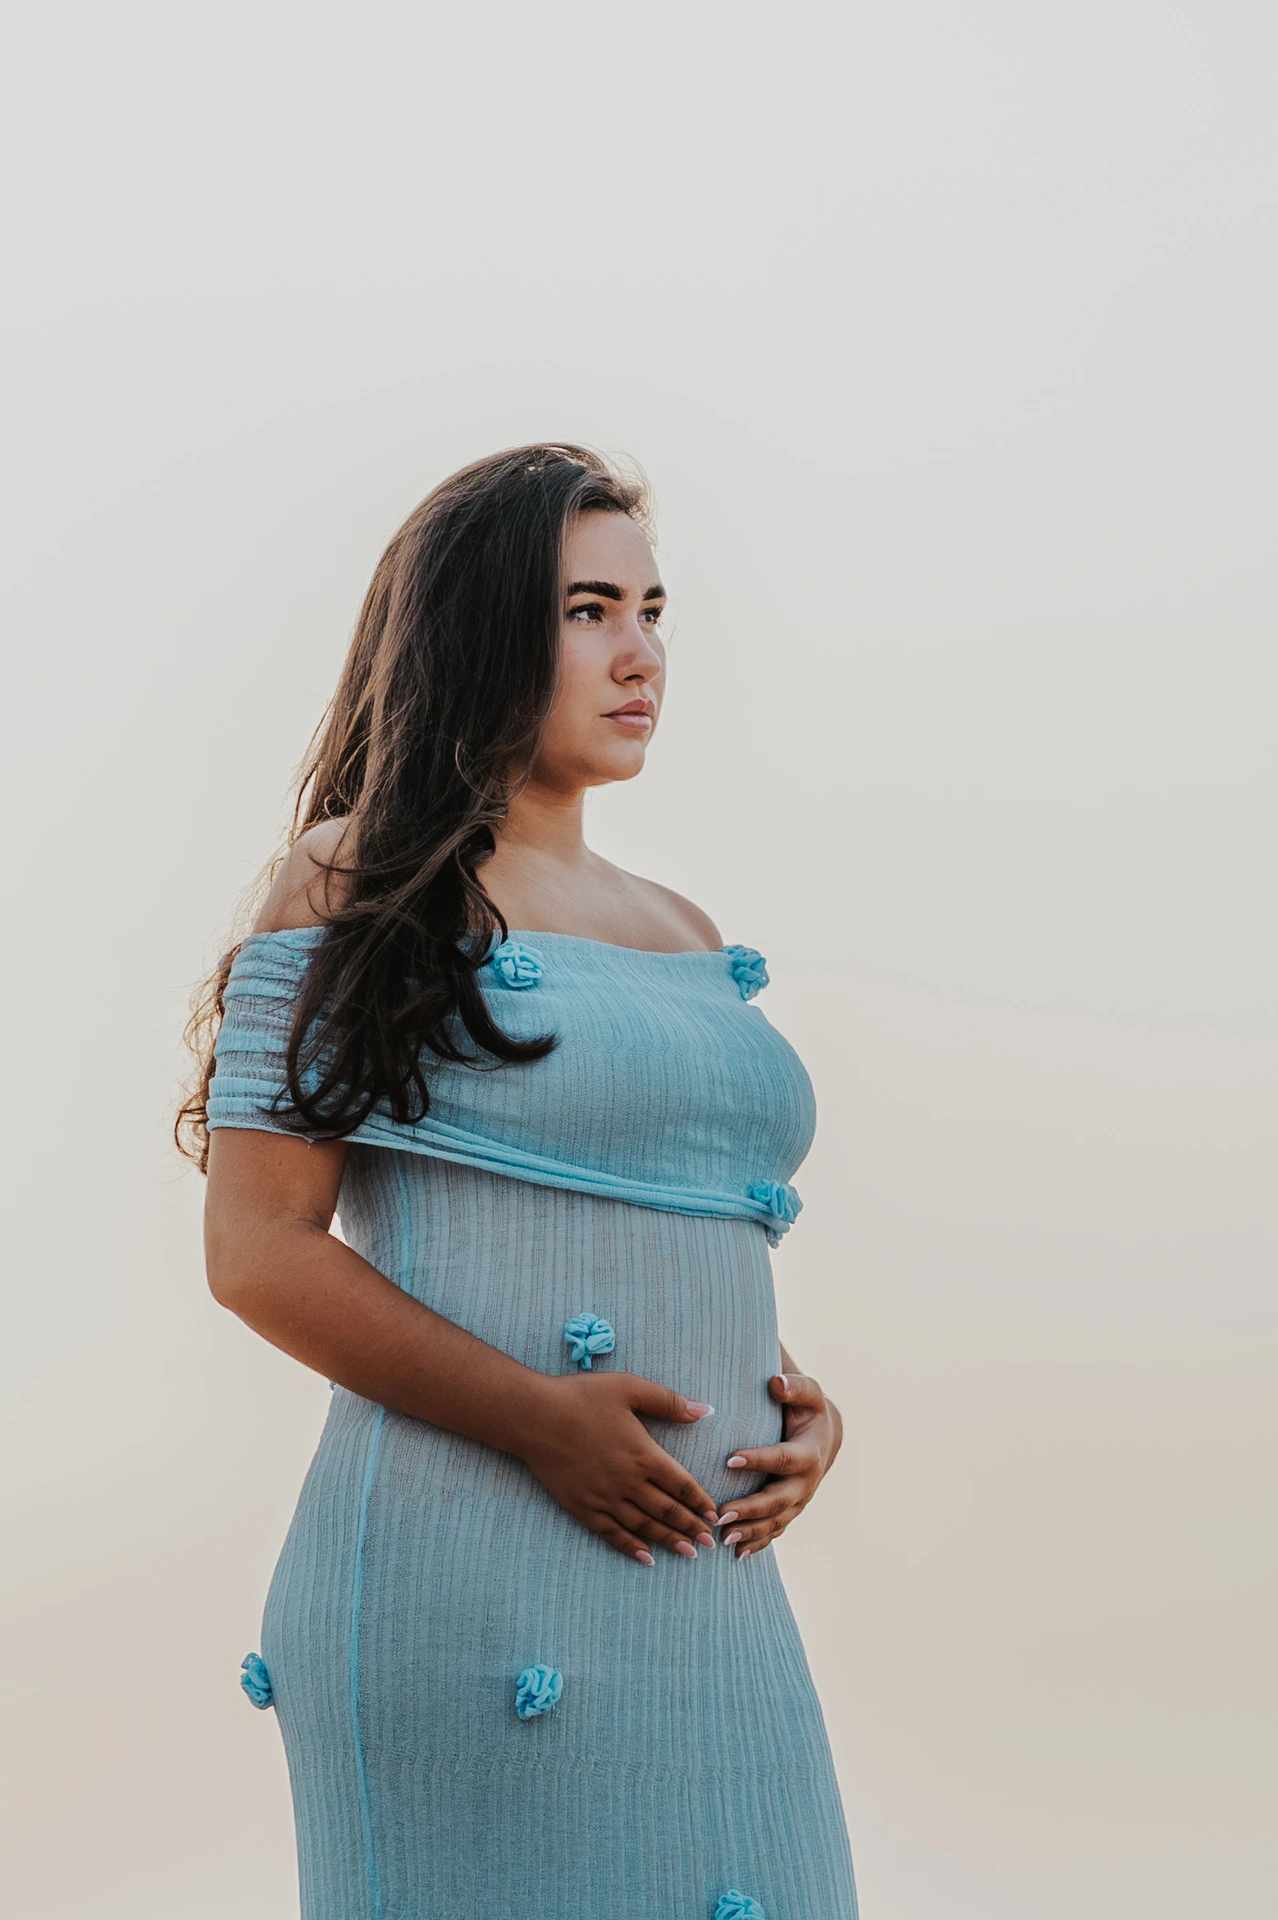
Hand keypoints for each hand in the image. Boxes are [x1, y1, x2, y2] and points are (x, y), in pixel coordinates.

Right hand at [516, 1371, 720, 1563]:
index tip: (715, 1516)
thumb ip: (669, 1402)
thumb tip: (706, 1411)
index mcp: (643, 1454)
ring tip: (687, 1553)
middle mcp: (627, 1481)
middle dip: (691, 1527)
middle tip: (709, 1543)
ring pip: (643, 1526)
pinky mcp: (582, 1506)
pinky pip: (612, 1533)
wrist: (533, 1415)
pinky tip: (645, 1557)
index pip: (681, 1485)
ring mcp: (603, 1497)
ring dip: (668, 1541)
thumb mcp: (629, 1388)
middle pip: (667, 1511)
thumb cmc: (581, 1396)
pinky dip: (631, 1547)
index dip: (700, 1502)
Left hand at [717, 1371, 842, 1558]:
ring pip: (776, 1521)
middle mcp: (806, 1483)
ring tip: (723, 1537)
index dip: (758, 1459)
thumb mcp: (807, 1393)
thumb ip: (794, 1386)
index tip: (730, 1458)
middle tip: (720, 1515)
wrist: (826, 1436)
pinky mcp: (791, 1512)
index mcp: (809, 1452)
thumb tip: (775, 1381)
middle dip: (751, 1509)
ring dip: (750, 1531)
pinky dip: (758, 1544)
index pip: (782, 1458)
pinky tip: (736, 1555)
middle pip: (778, 1499)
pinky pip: (775, 1531)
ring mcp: (799, 1501)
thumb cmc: (808, 1409)